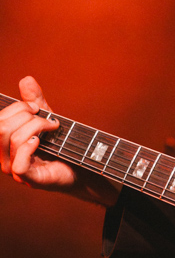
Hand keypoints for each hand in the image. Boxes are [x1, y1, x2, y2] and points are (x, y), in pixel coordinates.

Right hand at [0, 77, 119, 205]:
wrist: (83, 165)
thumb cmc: (62, 143)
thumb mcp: (47, 118)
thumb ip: (35, 101)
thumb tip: (26, 79)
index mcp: (3, 141)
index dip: (17, 108)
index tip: (37, 108)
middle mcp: (3, 156)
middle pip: (1, 128)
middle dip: (27, 116)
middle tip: (48, 119)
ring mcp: (14, 169)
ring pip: (12, 139)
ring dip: (37, 127)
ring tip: (53, 128)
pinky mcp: (29, 179)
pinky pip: (19, 162)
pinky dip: (30, 147)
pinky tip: (41, 142)